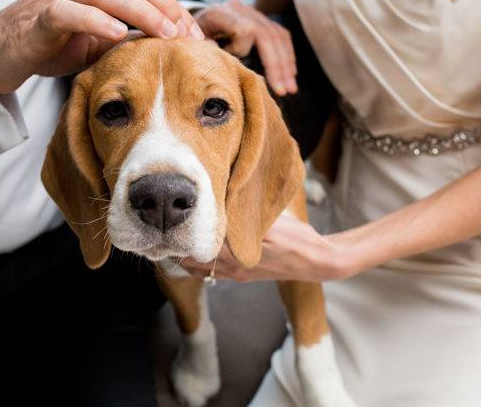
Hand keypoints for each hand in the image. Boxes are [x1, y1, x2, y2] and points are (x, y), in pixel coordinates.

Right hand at [0, 0, 203, 93]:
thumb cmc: (44, 48)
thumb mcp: (92, 44)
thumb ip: (122, 39)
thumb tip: (164, 48)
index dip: (167, 0)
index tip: (192, 30)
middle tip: (183, 30)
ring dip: (137, 8)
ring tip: (162, 33)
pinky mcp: (36, 20)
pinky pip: (66, 12)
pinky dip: (96, 21)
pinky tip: (118, 35)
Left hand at [181, 214, 354, 282]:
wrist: (317, 261)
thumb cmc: (297, 238)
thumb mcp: (270, 224)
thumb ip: (243, 220)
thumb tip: (220, 206)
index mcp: (236, 256)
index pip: (196, 251)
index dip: (178, 239)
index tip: (166, 226)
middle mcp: (232, 268)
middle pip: (190, 263)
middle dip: (175, 247)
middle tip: (163, 230)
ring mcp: (236, 273)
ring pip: (198, 270)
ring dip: (184, 256)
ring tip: (174, 238)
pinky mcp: (241, 274)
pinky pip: (211, 273)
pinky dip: (197, 263)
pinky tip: (196, 249)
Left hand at [194, 0, 296, 95]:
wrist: (191, 23)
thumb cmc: (189, 40)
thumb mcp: (189, 45)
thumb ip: (202, 49)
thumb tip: (217, 51)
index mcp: (219, 13)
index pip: (246, 29)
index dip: (243, 49)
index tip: (234, 65)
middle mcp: (240, 9)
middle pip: (268, 35)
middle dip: (276, 65)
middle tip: (282, 91)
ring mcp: (253, 13)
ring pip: (279, 36)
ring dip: (286, 64)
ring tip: (290, 89)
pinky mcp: (262, 20)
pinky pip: (281, 37)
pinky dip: (287, 57)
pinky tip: (290, 75)